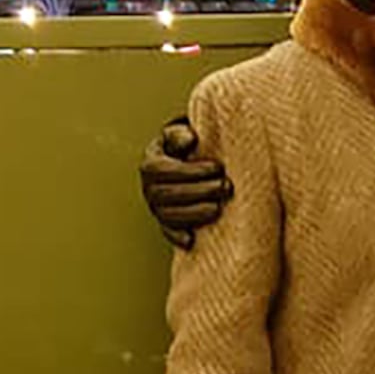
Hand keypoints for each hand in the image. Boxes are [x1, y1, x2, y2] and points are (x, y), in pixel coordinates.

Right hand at [140, 117, 232, 250]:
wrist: (184, 162)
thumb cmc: (186, 147)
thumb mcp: (180, 134)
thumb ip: (180, 134)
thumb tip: (190, 139)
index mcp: (151, 164)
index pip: (164, 170)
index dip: (191, 171)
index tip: (217, 167)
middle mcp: (149, 187)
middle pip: (168, 194)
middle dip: (199, 192)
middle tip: (225, 186)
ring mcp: (156, 207)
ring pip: (169, 215)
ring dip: (195, 213)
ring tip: (218, 207)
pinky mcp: (165, 223)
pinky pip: (168, 232)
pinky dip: (178, 237)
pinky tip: (192, 239)